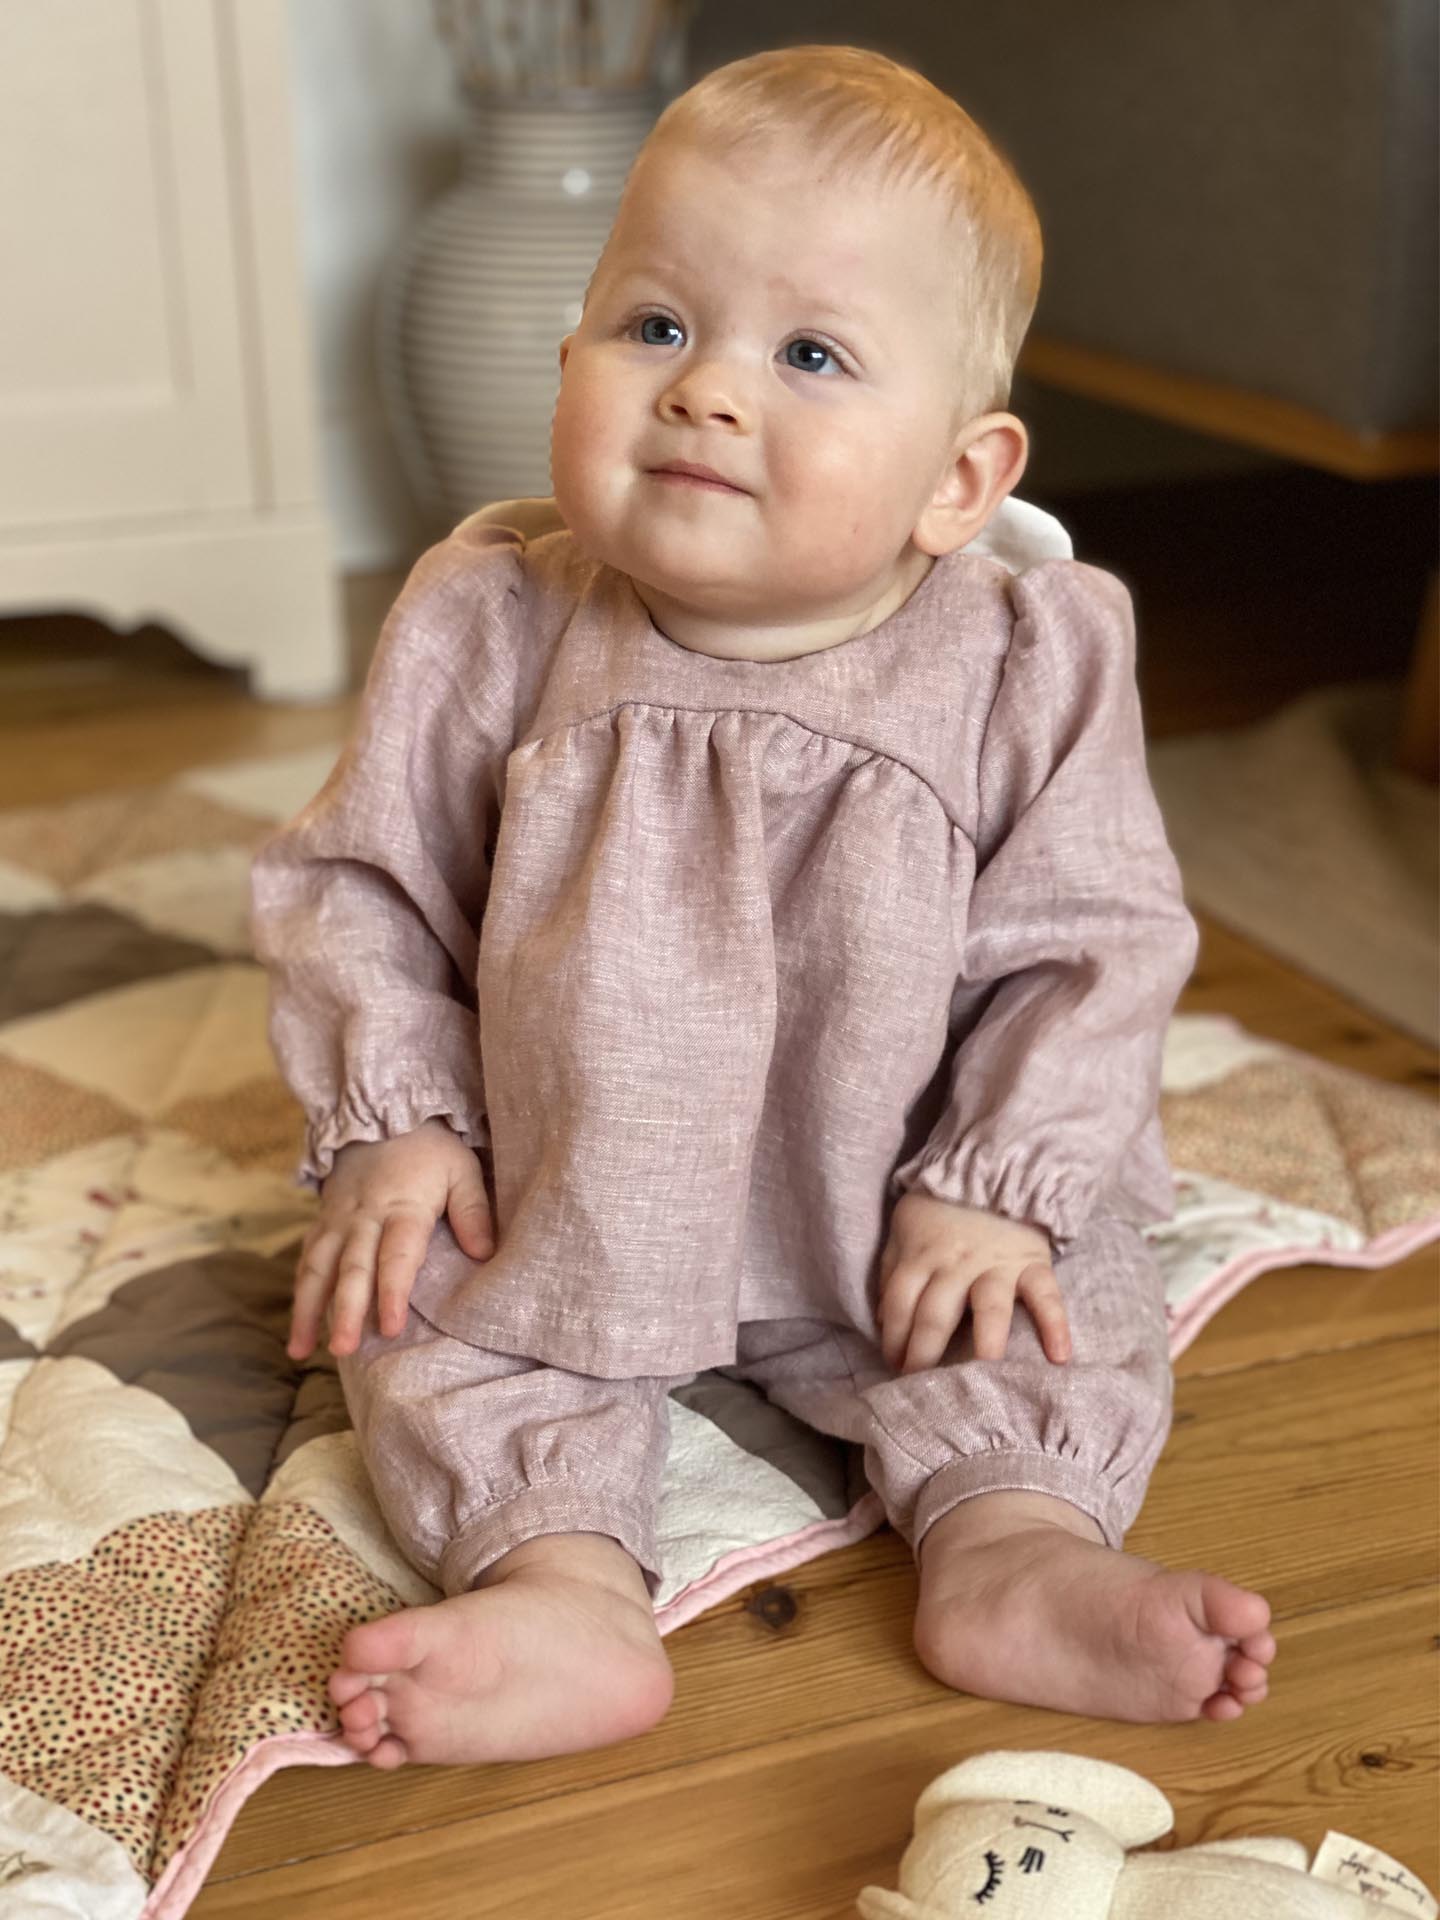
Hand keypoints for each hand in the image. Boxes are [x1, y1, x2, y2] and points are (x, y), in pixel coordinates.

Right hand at [289, 1119, 494, 1359]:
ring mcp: (338, 1221)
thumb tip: (484, 1253)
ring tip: (301, 1350)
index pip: (396, 1255)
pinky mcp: (322, 1222)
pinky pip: (306, 1259)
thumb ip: (473, 1210)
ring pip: (317, 1268)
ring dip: (308, 1310)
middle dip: (346, 1311)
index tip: (392, 1326)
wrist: (382, 1113)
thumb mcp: (462, 1168)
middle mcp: (364, 1218)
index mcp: (403, 1207)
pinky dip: (299, 1293)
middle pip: (352, 1268)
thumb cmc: (430, 1148)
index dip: (393, 1291)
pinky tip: (297, 1327)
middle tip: (344, 1350)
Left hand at [877, 1191, 1069, 1373]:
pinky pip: (1046, 1296)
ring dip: (985, 1343)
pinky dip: (1056, 1325)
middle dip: (925, 1354)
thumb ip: (892, 1269)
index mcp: (921, 1255)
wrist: (994, 1164)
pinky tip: (1060, 1357)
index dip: (894, 1337)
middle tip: (922, 1386)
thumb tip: (883, 1318)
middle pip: (935, 1315)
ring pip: (989, 1308)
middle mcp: (956, 1265)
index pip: (900, 1304)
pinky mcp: (1032, 1263)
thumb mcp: (905, 1228)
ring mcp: (996, 1265)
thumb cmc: (942, 1205)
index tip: (894, 1365)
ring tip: (982, 1375)